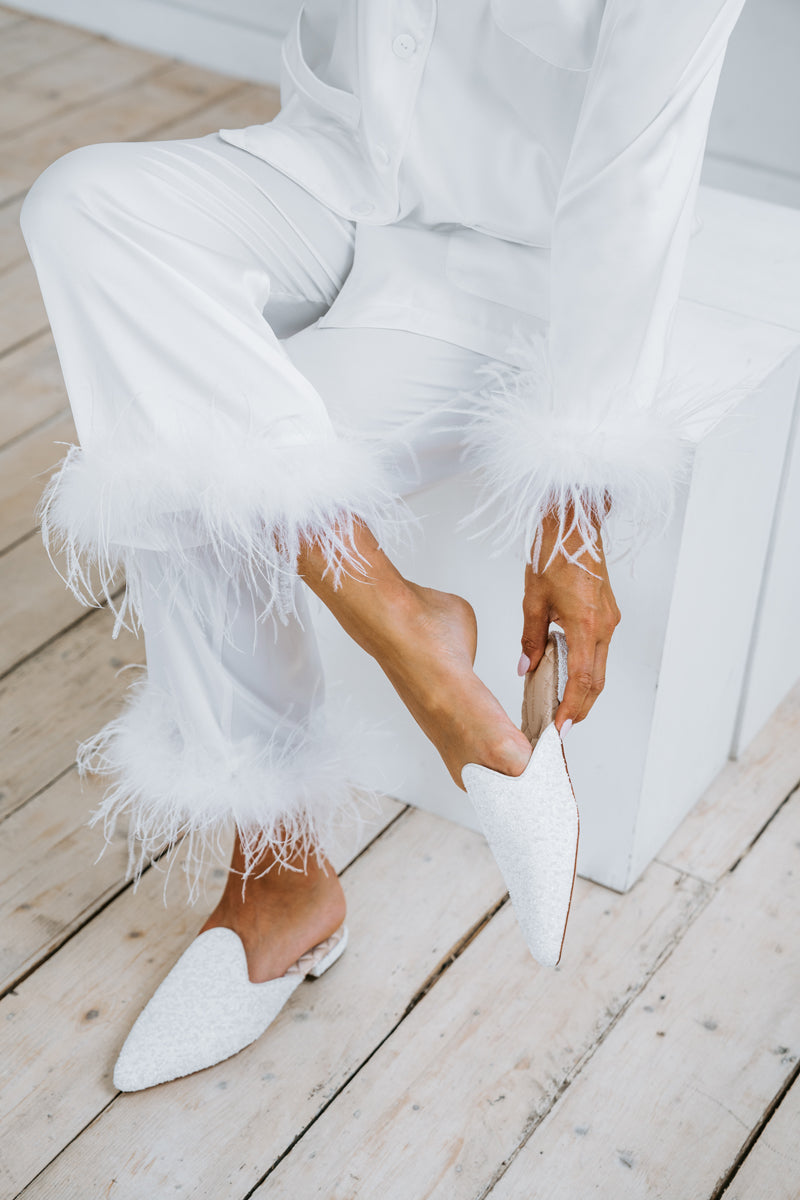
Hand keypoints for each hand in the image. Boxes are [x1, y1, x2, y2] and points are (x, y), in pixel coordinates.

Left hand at [519, 507, 620, 733]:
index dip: (572, 708)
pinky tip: (567, 674)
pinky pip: (600, 649)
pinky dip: (586, 668)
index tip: (561, 728)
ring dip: (584, 689)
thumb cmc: (553, 552)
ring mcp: (610, 619)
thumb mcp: (533, 598)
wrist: (574, 523)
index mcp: (586, 624)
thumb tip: (525, 667)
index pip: (582, 680)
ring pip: (600, 667)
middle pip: (597, 680)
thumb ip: (531, 637)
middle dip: (581, 707)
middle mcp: (605, 625)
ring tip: (563, 706)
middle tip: (562, 726)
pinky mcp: (608, 612)